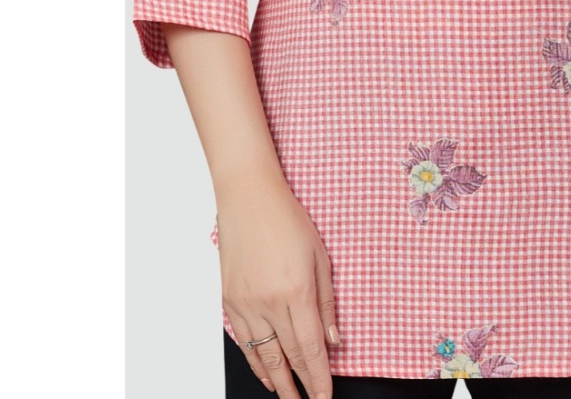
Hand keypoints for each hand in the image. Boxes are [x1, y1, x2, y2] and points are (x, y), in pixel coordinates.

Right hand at [217, 180, 338, 398]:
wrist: (248, 199)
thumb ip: (326, 301)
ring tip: (288, 397)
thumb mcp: (320, 256)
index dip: (318, 377)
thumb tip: (333, 339)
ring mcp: (245, 304)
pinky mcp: (229, 300)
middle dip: (300, 385)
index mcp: (296, 292)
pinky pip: (244, 341)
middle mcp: (268, 304)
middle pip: (287, 357)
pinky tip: (265, 372)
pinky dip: (255, 361)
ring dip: (277, 380)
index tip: (325, 395)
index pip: (310, 348)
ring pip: (262, 355)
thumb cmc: (288, 220)